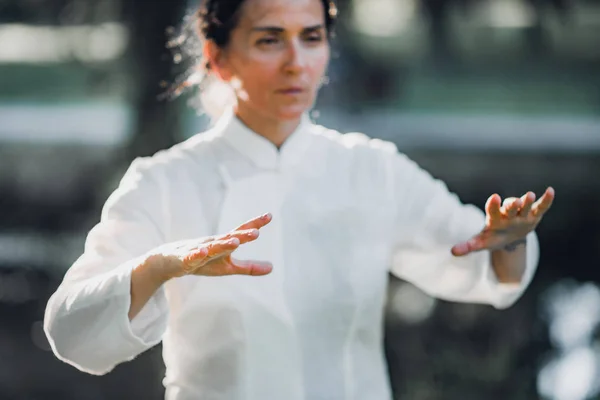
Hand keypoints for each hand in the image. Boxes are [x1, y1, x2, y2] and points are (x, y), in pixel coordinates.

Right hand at [157, 213, 273, 279]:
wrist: (169, 261)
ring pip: (212, 247)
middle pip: (229, 237)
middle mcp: (212, 243)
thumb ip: (249, 267)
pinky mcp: (185, 259)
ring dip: (223, 244)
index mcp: (223, 244)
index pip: (240, 232)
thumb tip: (272, 268)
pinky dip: (197, 254)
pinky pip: (191, 256)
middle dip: (242, 235)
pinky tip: (203, 251)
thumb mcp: (227, 266)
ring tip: (235, 242)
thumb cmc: (202, 262)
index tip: (269, 216)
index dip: (254, 224)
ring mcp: (198, 250)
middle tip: (256, 232)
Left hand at [451, 187, 554, 256]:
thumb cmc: (493, 238)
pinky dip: (546, 200)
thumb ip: (468, 246)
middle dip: (512, 204)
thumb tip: (452, 252)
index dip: (493, 205)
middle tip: (514, 201)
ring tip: (529, 195)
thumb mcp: (481, 243)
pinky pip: (541, 206)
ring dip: (527, 201)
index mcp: (494, 219)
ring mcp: (521, 214)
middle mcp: (507, 214)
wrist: (509, 237)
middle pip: (509, 207)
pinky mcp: (533, 215)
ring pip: (524, 206)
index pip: (492, 210)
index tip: (494, 198)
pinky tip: (551, 191)